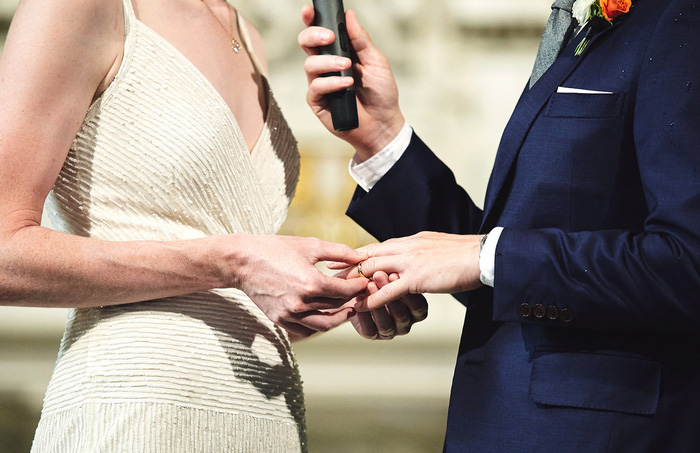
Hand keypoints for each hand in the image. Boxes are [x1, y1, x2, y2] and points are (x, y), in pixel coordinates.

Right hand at [231, 235, 368, 337]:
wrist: (242, 261)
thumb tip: (361, 258)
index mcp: (311, 283)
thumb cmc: (276, 249)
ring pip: (324, 324)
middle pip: (337, 307)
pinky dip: (319, 325)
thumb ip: (339, 252)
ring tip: (348, 309)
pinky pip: (306, 329)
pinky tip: (326, 314)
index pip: (345, 291)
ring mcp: (290, 314)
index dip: (359, 287)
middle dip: (352, 300)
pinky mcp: (280, 320)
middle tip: (360, 294)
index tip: (364, 281)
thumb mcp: (310, 245)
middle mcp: (301, 303)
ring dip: (339, 318)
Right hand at [298, 6, 404, 160]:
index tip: (309, 10)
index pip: (320, 33)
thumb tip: (349, 15)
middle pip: (306, 44)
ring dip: (328, 63)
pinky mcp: (317, 102)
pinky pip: (316, 87)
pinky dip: (331, 83)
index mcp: (339, 52)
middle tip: (328, 38)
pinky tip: (346, 85)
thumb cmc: (381, 93)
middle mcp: (326, 66)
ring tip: (347, 67)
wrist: (383, 123)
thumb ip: (361, 40)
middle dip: (313, 36)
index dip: (312, 20)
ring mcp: (320, 83)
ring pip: (309, 64)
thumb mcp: (376, 61)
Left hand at [335, 232, 483, 310]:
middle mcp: (404, 247)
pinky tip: (360, 307)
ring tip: (336, 293)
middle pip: (367, 256)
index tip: (338, 262)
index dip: (355, 255)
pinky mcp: (417, 277)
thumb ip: (417, 251)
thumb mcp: (434, 247)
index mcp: (408, 241)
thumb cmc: (463, 254)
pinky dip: (371, 298)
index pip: (375, 247)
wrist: (483, 254)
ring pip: (372, 270)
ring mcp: (409, 262)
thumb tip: (407, 256)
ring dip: (353, 282)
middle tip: (327, 276)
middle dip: (346, 267)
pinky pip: (388, 290)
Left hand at [350, 271, 427, 339]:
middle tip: (378, 275)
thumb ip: (393, 270)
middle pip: (402, 313)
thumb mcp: (390, 272)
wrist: (355, 295)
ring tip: (368, 286)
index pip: (418, 304)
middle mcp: (406, 322)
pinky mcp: (373, 335)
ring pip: (387, 323)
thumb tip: (393, 258)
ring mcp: (391, 331)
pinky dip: (364, 315)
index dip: (406, 290)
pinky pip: (370, 330)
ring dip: (376, 303)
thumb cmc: (379, 281)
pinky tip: (358, 303)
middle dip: (388, 293)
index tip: (394, 273)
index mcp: (416, 309)